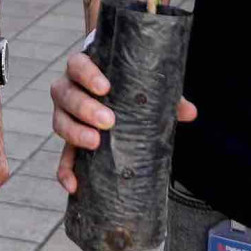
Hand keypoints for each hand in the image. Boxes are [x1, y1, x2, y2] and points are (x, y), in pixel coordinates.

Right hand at [51, 52, 196, 193]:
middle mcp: (69, 90)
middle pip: (64, 94)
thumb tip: (190, 112)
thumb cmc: (126, 86)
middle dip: (84, 107)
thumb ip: (165, 96)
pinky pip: (62, 157)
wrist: (113, 97)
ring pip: (59, 121)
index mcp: (84, 70)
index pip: (77, 64)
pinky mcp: (68, 142)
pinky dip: (65, 171)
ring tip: (96, 142)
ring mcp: (65, 116)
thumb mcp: (143, 86)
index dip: (86, 74)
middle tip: (109, 120)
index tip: (104, 86)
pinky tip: (74, 185)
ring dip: (74, 133)